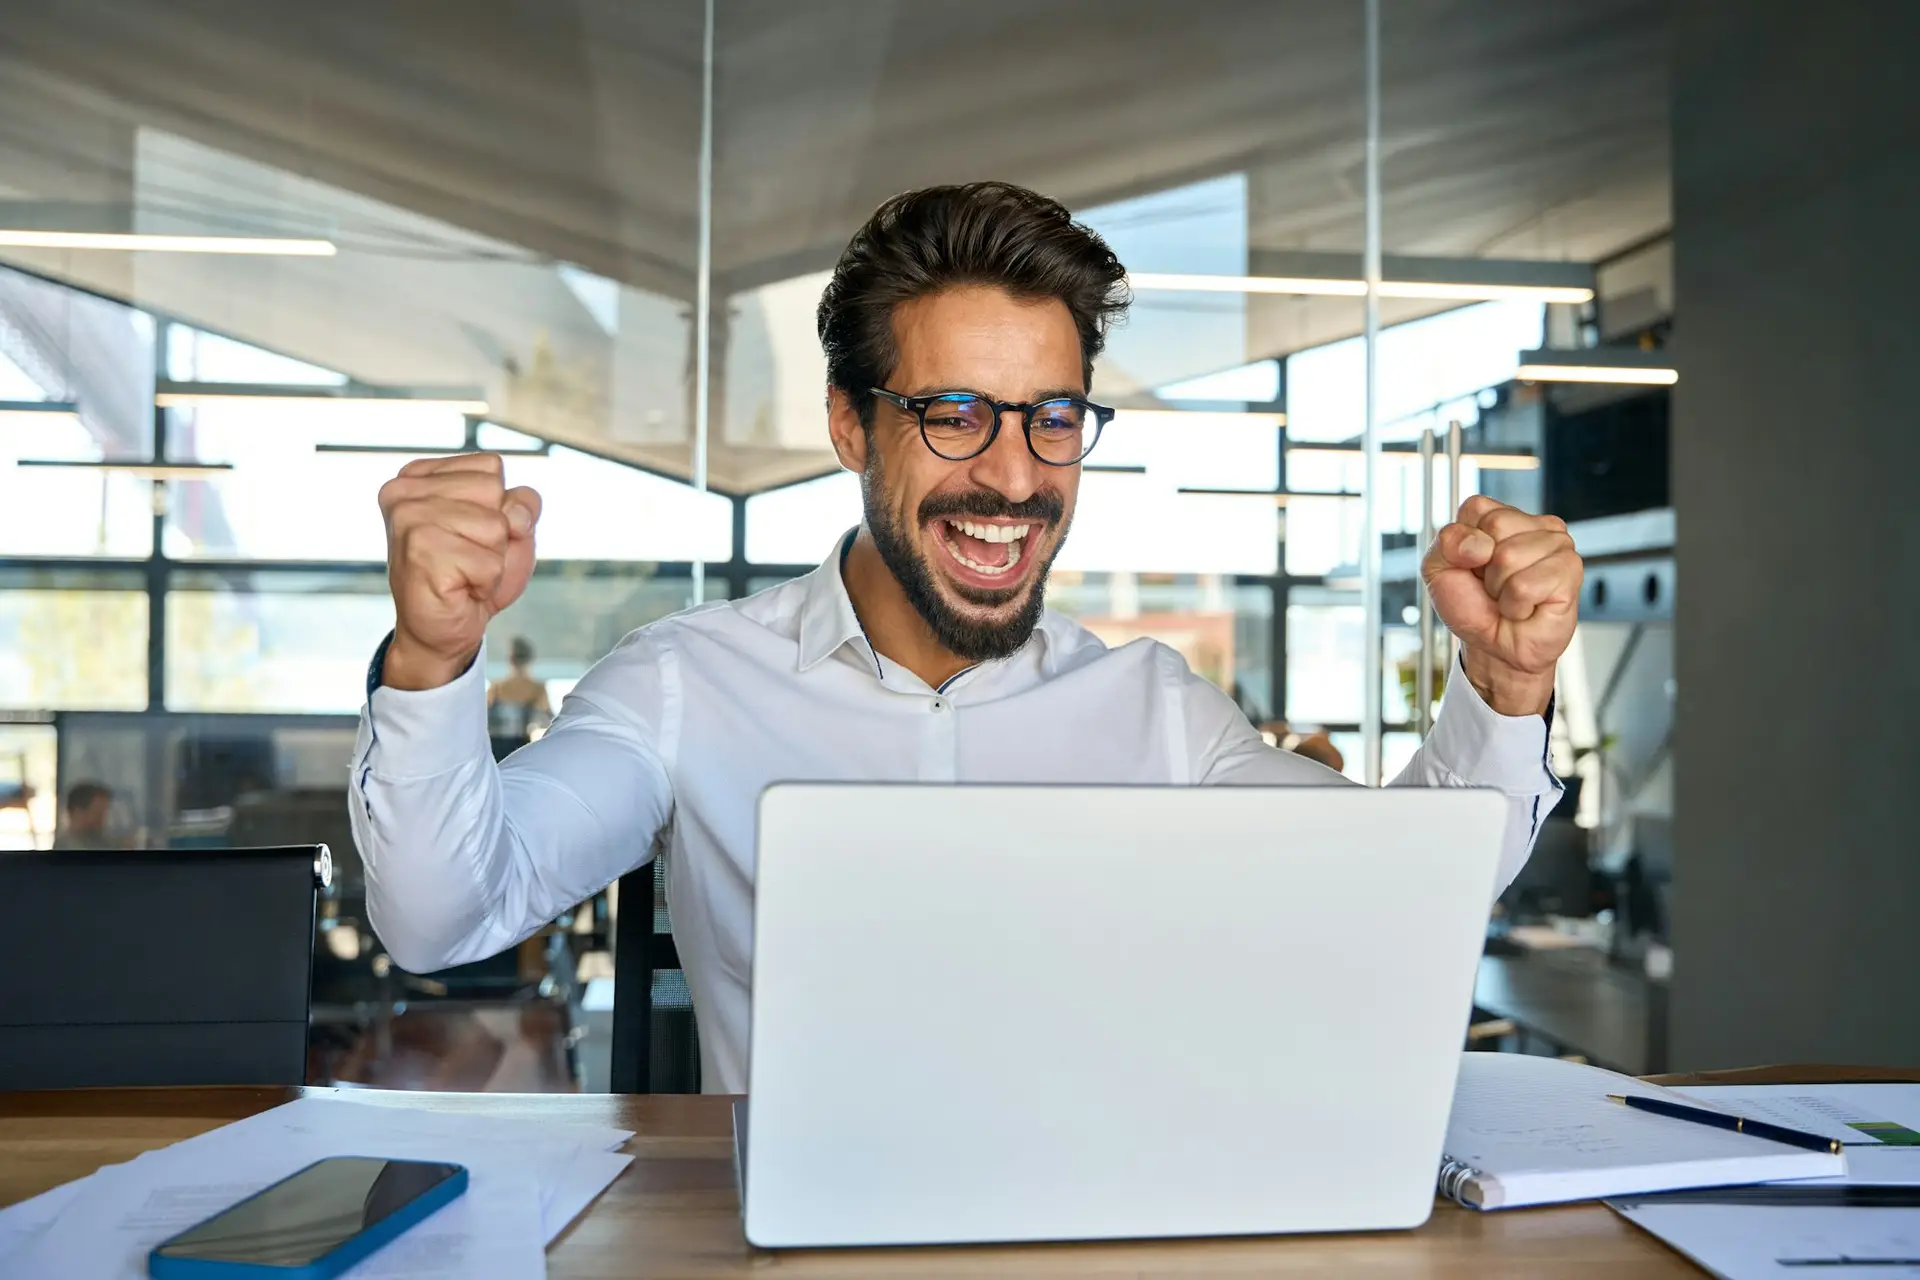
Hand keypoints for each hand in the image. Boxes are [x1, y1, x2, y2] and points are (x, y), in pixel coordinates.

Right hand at [377, 453, 541, 689]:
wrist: (443, 629)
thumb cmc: (471, 574)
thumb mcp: (509, 529)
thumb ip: (522, 504)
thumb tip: (516, 514)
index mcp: (419, 475)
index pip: (491, 467)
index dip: (499, 506)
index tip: (470, 533)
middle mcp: (404, 491)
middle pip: (494, 491)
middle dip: (497, 532)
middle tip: (467, 556)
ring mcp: (408, 520)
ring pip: (495, 526)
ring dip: (491, 559)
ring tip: (462, 572)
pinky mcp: (420, 554)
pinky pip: (490, 563)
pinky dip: (486, 583)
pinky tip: (458, 588)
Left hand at [1422, 496, 1581, 716]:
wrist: (1496, 647)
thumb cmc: (1473, 607)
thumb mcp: (1439, 571)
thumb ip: (1447, 543)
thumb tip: (1480, 543)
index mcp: (1500, 516)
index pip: (1477, 507)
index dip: (1463, 545)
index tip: (1471, 567)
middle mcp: (1533, 524)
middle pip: (1496, 526)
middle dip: (1484, 567)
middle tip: (1493, 586)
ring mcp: (1557, 545)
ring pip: (1511, 556)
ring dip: (1501, 589)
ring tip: (1509, 598)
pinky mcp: (1570, 571)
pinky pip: (1526, 585)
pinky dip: (1516, 605)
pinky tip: (1525, 609)